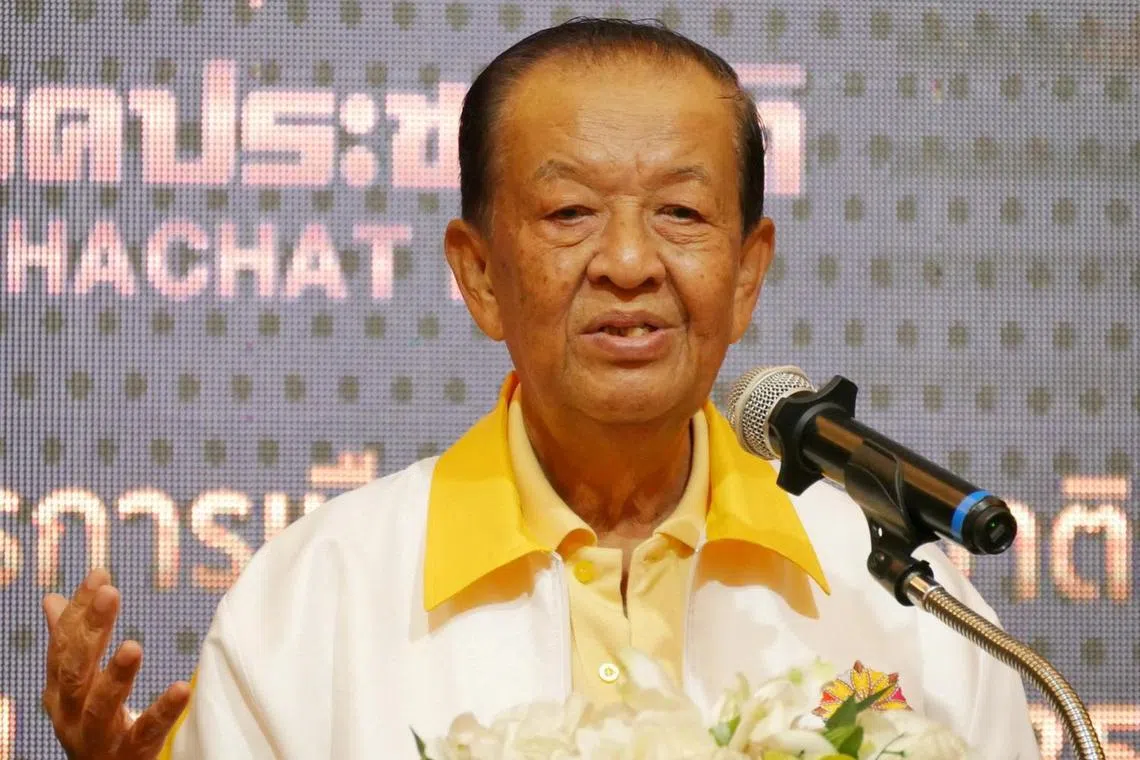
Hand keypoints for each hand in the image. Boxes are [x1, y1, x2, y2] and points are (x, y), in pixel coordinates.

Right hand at [42, 568, 190, 758]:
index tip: (100, 574)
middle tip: (110, 593)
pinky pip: (144, 732)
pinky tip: (182, 688)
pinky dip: (162, 711)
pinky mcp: (128, 754)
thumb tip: (51, 598)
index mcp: (60, 690)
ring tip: (133, 645)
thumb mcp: (77, 684)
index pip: (64, 645)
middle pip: (75, 670)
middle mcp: (70, 713)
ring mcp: (96, 737)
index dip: (79, 610)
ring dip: (115, 675)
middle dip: (89, 632)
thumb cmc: (92, 723)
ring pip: (99, 706)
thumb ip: (70, 642)